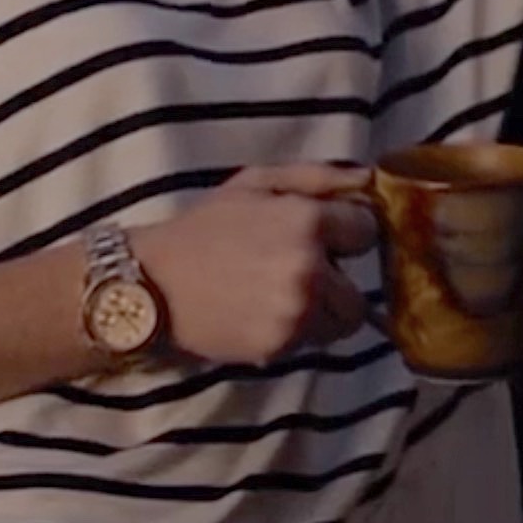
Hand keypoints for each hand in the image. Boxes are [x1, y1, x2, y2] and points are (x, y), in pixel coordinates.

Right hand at [124, 165, 380, 365]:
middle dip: (338, 283)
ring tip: (283, 296)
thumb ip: (316, 177)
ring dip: (323, 312)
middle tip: (301, 273)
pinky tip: (263, 314)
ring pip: (342, 322)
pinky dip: (297, 331)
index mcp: (307, 221)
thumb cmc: (203, 227)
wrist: (153, 283)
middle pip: (360, 290)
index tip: (324, 237)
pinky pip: (312, 342)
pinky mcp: (281, 346)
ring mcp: (296, 312)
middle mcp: (309, 269)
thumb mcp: (255, 182)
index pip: (366, 231)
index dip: (345, 233)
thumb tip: (369, 177)